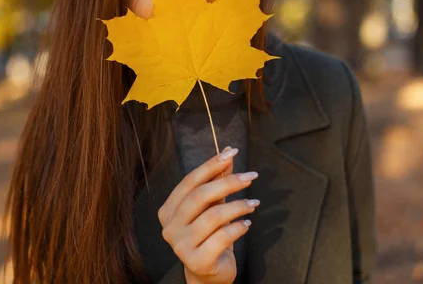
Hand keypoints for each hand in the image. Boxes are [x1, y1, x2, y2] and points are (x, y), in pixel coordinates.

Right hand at [157, 146, 259, 283]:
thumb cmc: (209, 235)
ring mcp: (180, 246)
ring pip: (213, 216)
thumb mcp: (212, 205)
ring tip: (254, 204)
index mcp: (168, 210)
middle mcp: (170, 227)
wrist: (208, 273)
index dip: (210, 166)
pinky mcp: (197, 261)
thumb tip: (228, 151)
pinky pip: (222, 237)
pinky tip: (247, 224)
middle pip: (200, 196)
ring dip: (238, 206)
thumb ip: (217, 180)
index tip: (232, 154)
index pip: (189, 182)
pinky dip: (238, 227)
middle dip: (228, 183)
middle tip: (250, 176)